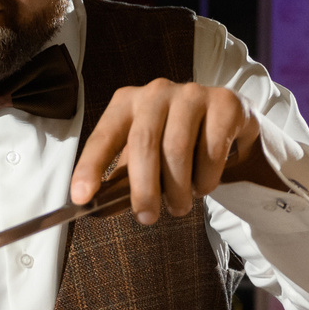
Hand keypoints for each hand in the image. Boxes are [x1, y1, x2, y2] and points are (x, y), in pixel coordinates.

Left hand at [69, 80, 279, 223]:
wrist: (227, 127)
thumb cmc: (177, 144)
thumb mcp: (144, 162)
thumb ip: (121, 183)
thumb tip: (95, 209)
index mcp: (127, 103)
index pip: (103, 136)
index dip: (90, 167)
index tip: (81, 198)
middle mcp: (156, 92)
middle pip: (143, 144)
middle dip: (144, 190)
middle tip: (148, 217)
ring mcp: (192, 94)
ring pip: (177, 150)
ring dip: (178, 190)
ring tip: (180, 204)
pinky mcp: (225, 103)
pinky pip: (212, 151)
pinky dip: (207, 179)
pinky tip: (204, 183)